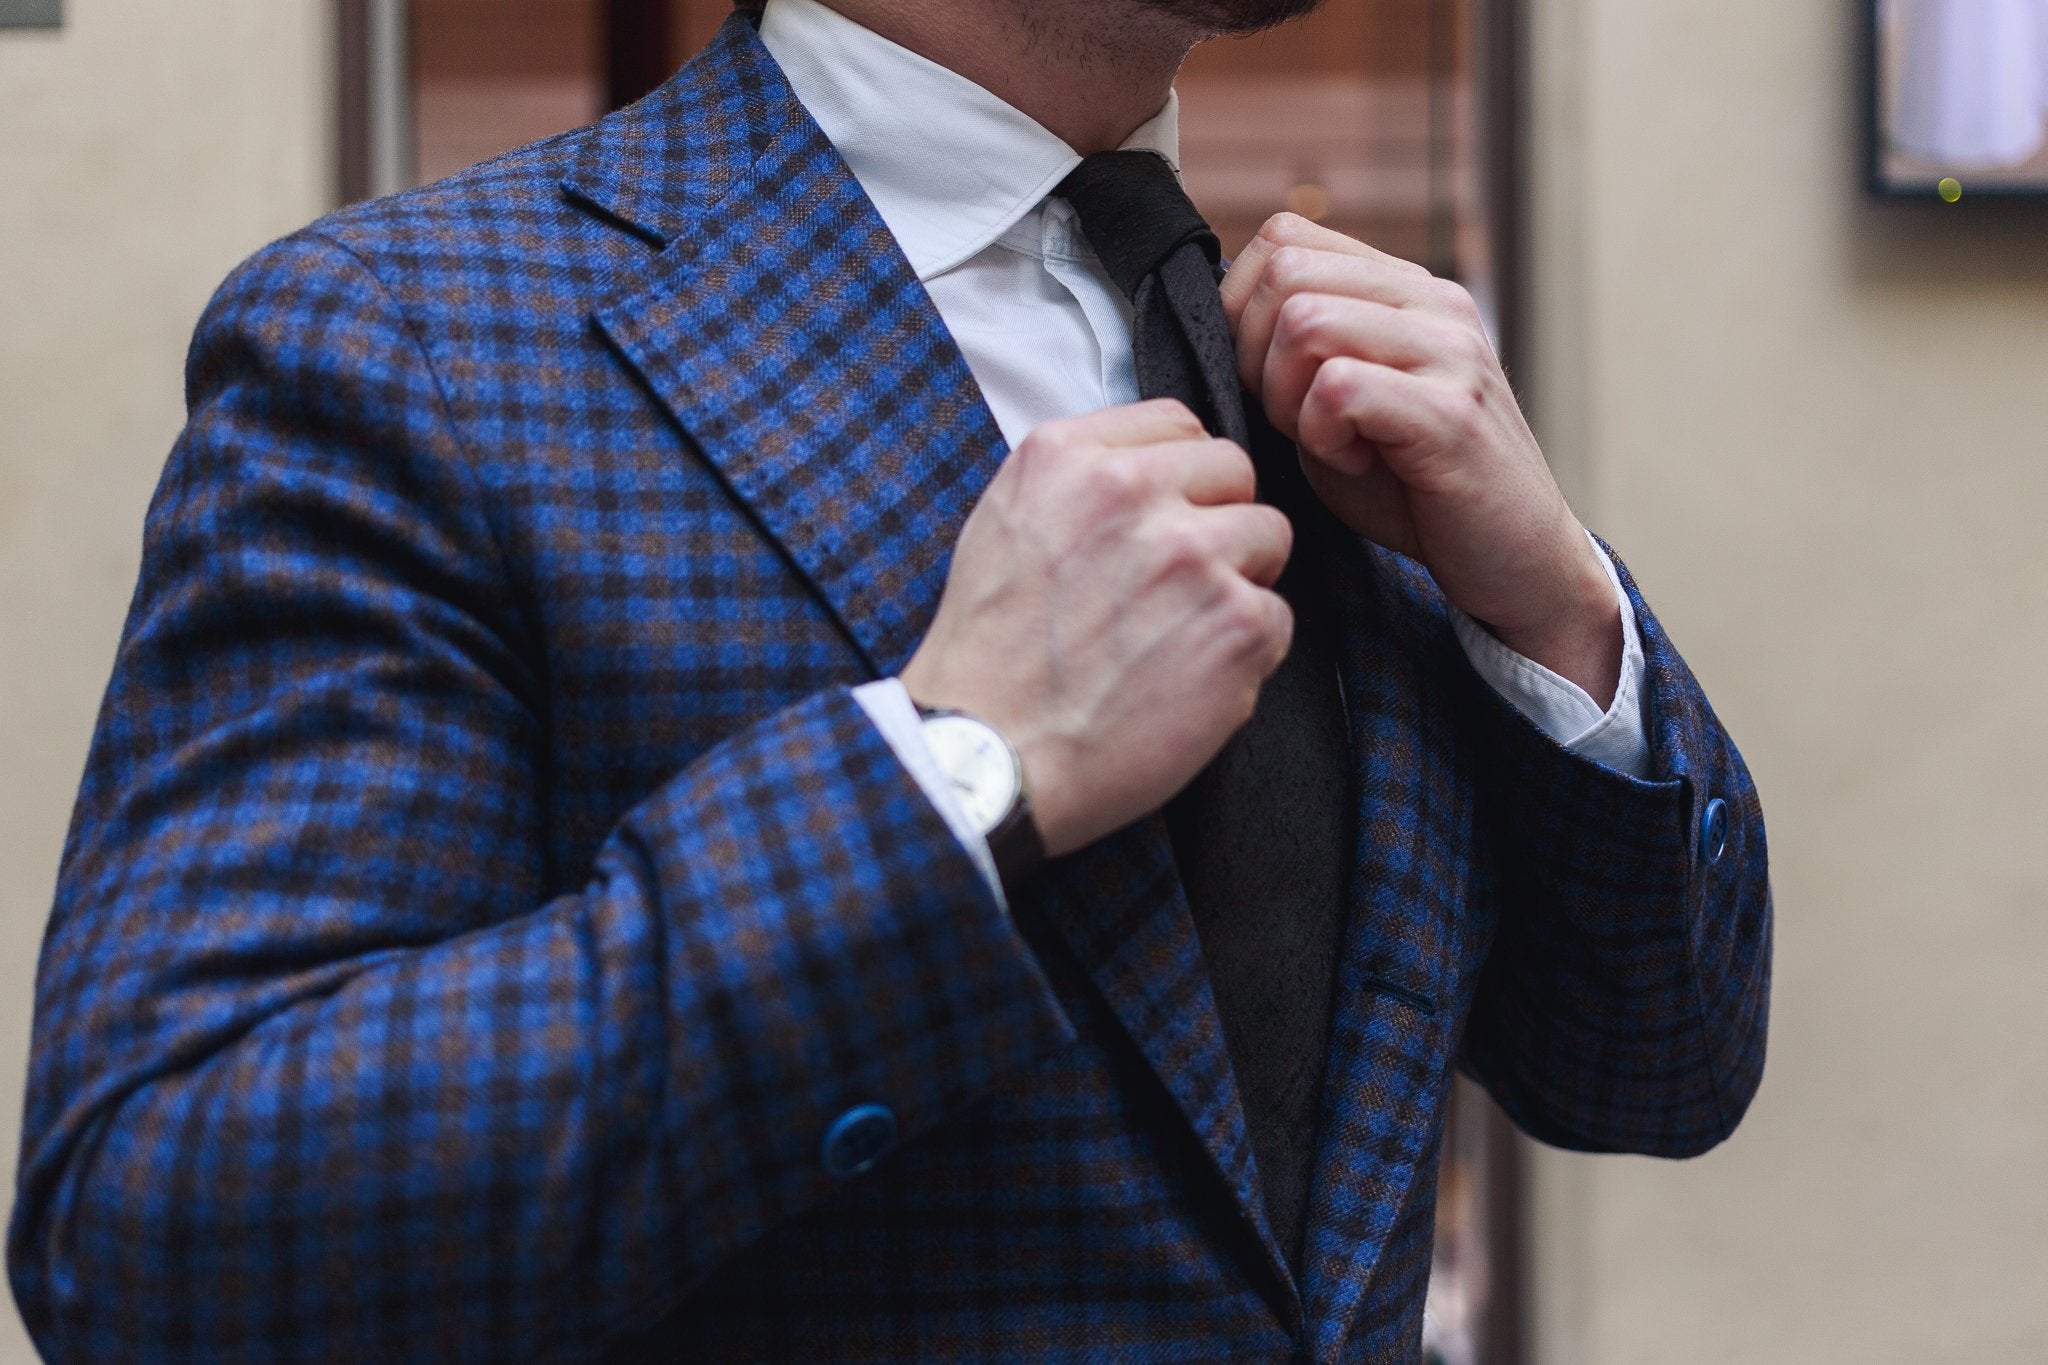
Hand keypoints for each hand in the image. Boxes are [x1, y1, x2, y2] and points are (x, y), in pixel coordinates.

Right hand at [900, 400, 1293, 856]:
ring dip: (1237, 583)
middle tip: (1174, 586)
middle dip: (1217, 521)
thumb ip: (1077, 483)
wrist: (988, 755)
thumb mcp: (1003, 527)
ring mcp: (1190, 554)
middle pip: (1233, 470)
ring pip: (1269, 535)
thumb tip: (1147, 470)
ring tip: (1178, 637)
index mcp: (1065, 457)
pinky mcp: (1236, 623)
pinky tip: (1186, 683)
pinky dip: (1244, 655)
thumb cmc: (989, 658)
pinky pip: (1277, 616)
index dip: (1180, 479)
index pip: (1176, 423)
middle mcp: (1130, 491)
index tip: (1163, 521)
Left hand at [1220, 214, 1620, 706]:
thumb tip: (1220, 313)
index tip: (1264, 377)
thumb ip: (1294, 354)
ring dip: (1284, 395)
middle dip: (1253, 355)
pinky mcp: (1452, 411)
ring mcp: (1449, 350)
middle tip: (1290, 418)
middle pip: (1285, 274)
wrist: (1514, 561)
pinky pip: (1338, 388)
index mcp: (1405, 290)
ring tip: (1325, 441)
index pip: (1286, 237)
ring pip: (1305, 321)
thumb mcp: (1341, 405)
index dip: (1242, 307)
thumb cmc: (1416, 489)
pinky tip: (1355, 464)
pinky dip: (1321, 436)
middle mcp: (1433, 302)